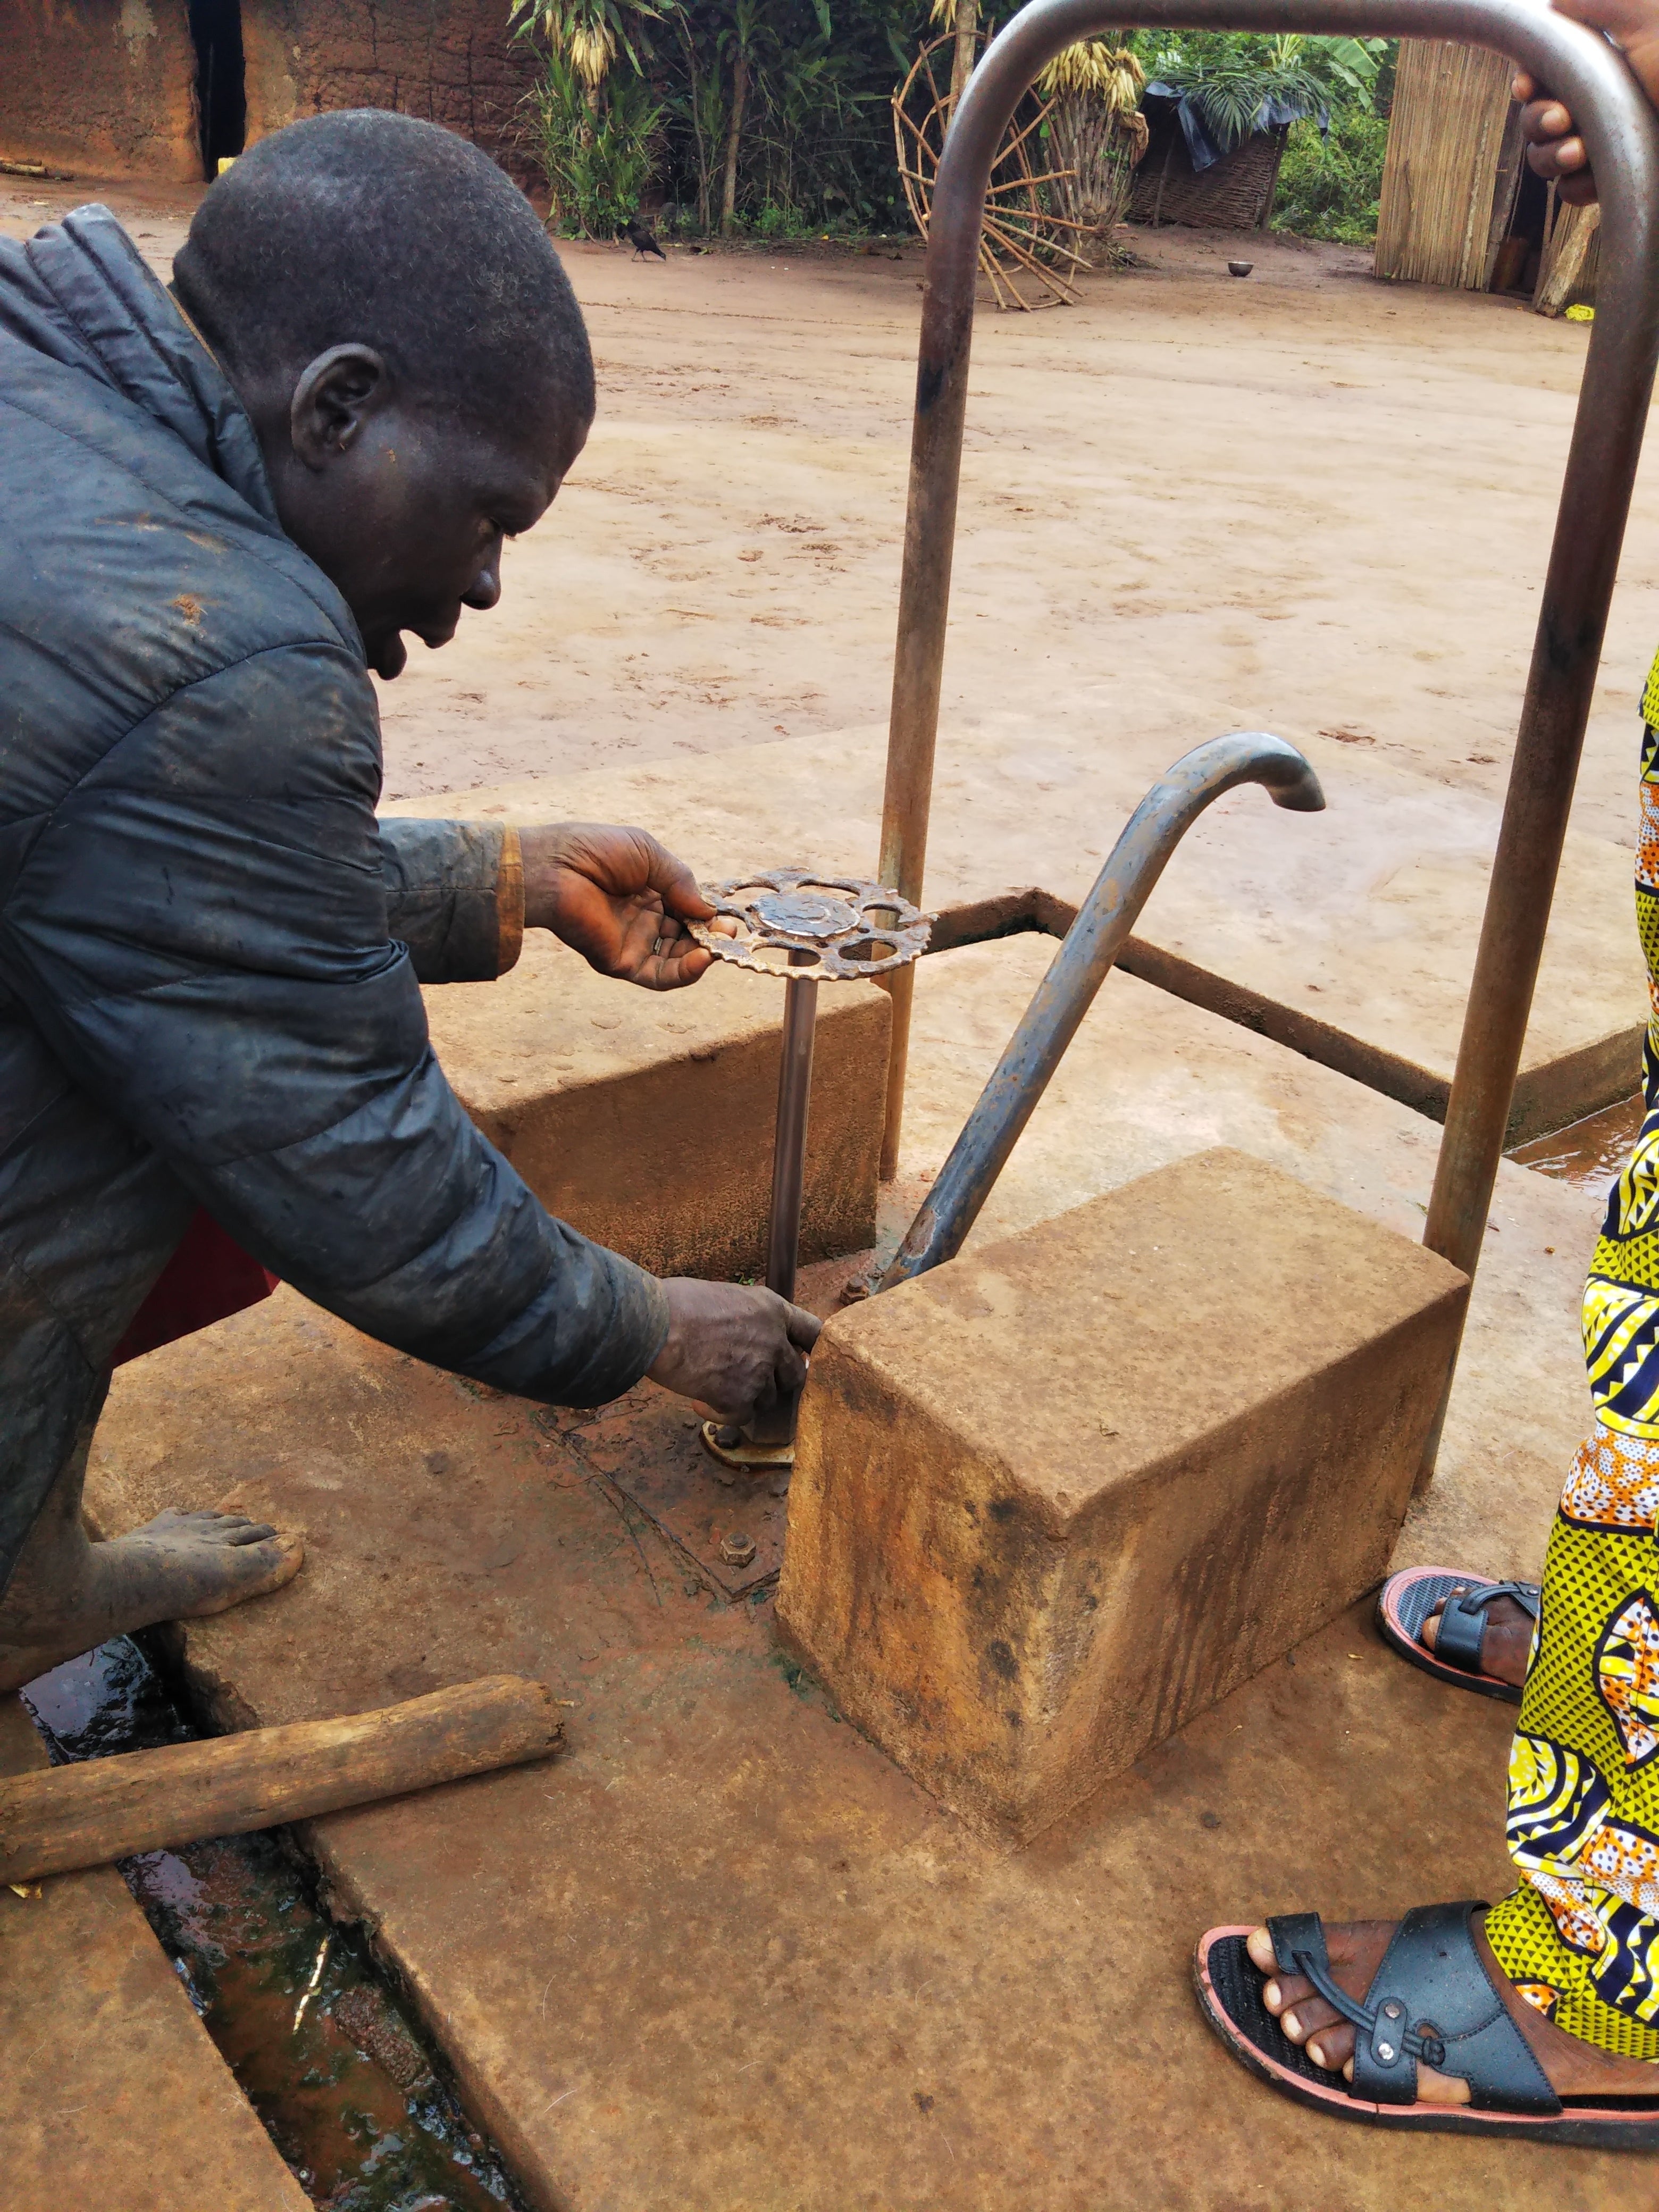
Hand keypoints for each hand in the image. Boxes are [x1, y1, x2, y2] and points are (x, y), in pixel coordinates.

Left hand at [519, 823, 724, 990]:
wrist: (556, 867)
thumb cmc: (596, 851)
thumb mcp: (649, 854)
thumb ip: (681, 882)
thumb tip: (709, 911)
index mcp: (648, 890)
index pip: (687, 909)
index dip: (707, 914)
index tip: (726, 915)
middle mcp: (643, 918)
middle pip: (686, 936)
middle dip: (710, 935)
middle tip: (728, 932)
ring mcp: (632, 942)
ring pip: (677, 959)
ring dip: (702, 954)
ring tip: (718, 944)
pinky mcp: (620, 962)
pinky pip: (659, 975)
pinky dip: (684, 973)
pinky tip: (701, 958)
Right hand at [645, 1278, 821, 1424]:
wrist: (655, 1324)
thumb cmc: (678, 1304)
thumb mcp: (727, 1296)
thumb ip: (749, 1319)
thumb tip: (748, 1335)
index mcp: (773, 1310)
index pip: (814, 1332)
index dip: (808, 1349)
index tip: (802, 1358)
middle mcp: (774, 1341)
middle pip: (794, 1375)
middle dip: (774, 1381)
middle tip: (749, 1380)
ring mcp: (759, 1372)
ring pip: (767, 1399)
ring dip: (746, 1397)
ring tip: (715, 1385)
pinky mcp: (739, 1398)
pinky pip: (742, 1417)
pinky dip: (722, 1414)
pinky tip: (701, 1403)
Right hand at [1513, 0, 1658, 206]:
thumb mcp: (1648, 14)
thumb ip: (1600, 1)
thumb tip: (1555, 2)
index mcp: (1609, 60)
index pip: (1548, 71)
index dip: (1530, 81)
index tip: (1528, 85)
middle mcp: (1605, 100)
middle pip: (1539, 116)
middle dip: (1538, 121)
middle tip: (1563, 120)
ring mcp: (1611, 142)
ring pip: (1548, 157)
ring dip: (1550, 156)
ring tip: (1579, 151)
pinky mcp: (1620, 178)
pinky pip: (1573, 191)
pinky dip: (1577, 186)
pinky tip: (1595, 174)